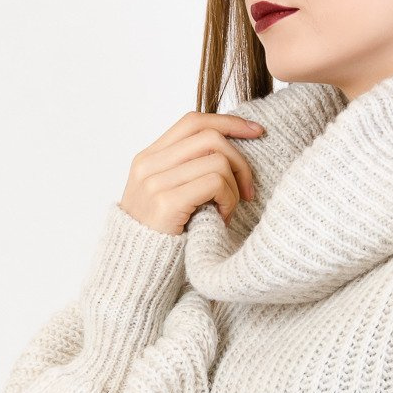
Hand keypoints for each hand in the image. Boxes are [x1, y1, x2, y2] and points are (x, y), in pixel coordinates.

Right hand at [119, 111, 265, 234]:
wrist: (135, 270)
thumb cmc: (161, 236)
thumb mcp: (167, 194)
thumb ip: (186, 170)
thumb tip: (230, 150)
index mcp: (149, 157)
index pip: (194, 121)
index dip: (229, 122)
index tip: (256, 131)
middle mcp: (149, 164)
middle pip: (210, 137)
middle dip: (240, 161)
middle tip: (247, 191)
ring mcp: (155, 181)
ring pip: (217, 160)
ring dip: (233, 187)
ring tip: (226, 210)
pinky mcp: (166, 201)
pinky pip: (214, 182)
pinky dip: (228, 200)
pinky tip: (221, 218)